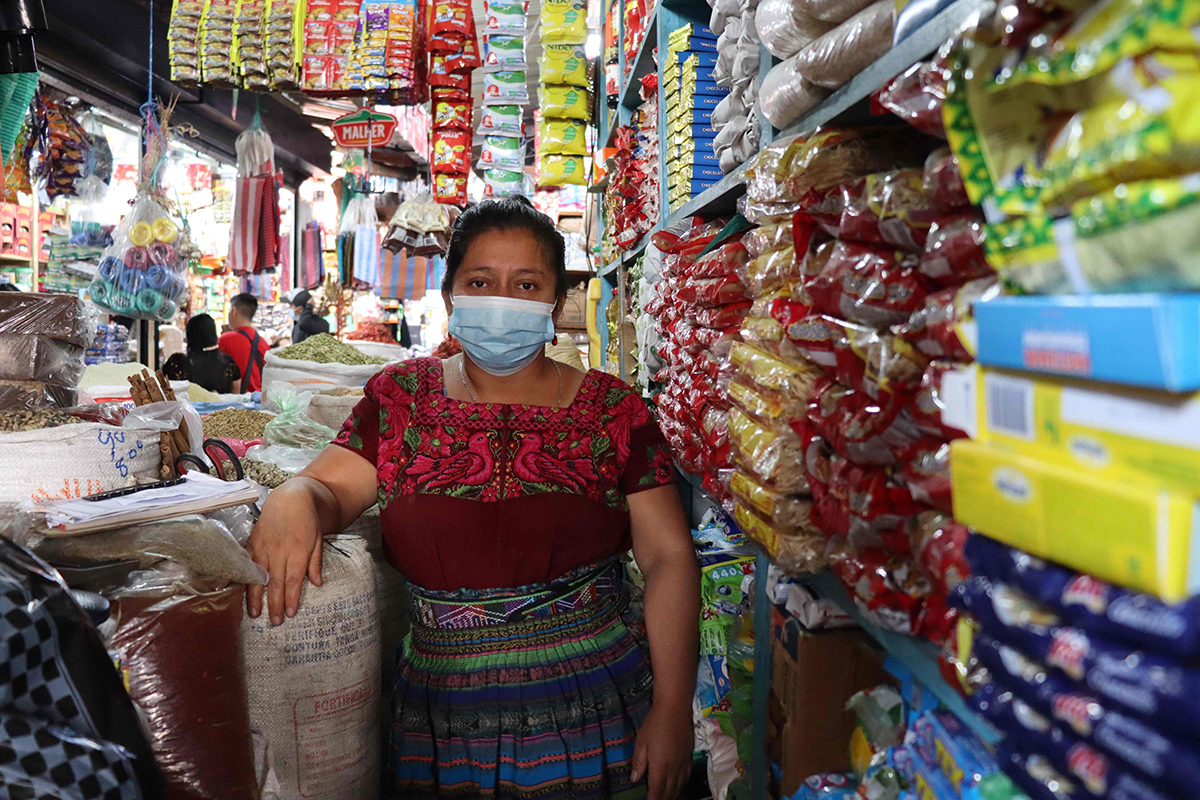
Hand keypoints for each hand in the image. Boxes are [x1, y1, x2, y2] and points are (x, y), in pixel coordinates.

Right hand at [245, 488, 322, 624]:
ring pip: (258, 576)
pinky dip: (244, 578)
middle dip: (274, 604)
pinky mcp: (252, 542)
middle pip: (275, 582)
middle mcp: (279, 550)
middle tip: (275, 622)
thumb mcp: (318, 540)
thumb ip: (315, 562)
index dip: (291, 598)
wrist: (290, 498)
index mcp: (297, 550)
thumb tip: (317, 584)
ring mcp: (263, 546)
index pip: (293, 580)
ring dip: (256, 597)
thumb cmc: (308, 521)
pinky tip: (241, 592)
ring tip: (255, 614)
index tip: (290, 613)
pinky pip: (246, 563)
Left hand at [631, 700, 692, 799]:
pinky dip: (681, 785)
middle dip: (662, 799)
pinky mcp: (689, 756)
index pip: (657, 790)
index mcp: (660, 766)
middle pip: (669, 791)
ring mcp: (684, 763)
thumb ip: (639, 762)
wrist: (675, 708)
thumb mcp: (641, 742)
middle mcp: (674, 768)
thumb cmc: (655, 723)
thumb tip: (635, 779)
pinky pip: (687, 777)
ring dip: (672, 795)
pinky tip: (678, 785)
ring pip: (679, 786)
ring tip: (665, 798)